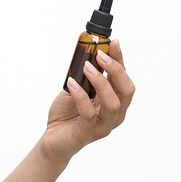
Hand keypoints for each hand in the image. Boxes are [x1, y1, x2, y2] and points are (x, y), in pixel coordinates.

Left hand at [41, 40, 134, 162]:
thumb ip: (85, 76)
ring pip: (113, 103)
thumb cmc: (67, 113)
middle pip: (127, 90)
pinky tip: (71, 83)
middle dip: (116, 69)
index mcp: (114, 101)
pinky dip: (81, 96)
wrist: (53, 139)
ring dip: (101, 82)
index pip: (123, 78)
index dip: (120, 59)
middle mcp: (114, 114)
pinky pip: (89, 113)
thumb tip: (86, 52)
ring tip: (86, 67)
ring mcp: (104, 125)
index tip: (114, 42)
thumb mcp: (77, 89)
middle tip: (100, 54)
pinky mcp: (88, 132)